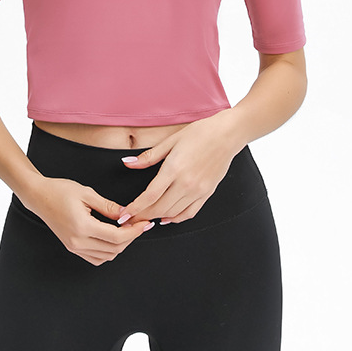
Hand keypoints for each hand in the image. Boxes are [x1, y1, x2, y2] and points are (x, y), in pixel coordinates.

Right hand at [19, 176, 153, 265]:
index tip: (144, 224)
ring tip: (128, 229)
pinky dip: (108, 251)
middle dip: (130, 239)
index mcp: (83, 227)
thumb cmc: (60, 190)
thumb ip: (107, 206)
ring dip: (120, 246)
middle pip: (114, 249)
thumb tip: (126, 214)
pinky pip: (96, 257)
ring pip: (106, 256)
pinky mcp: (72, 247)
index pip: (116, 237)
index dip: (134, 232)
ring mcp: (74, 247)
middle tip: (139, 225)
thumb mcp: (87, 193)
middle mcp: (78, 242)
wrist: (39, 196)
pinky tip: (113, 237)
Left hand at [118, 111, 240, 225]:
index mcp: (174, 169)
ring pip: (173, 213)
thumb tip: (128, 163)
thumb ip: (149, 156)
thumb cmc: (199, 133)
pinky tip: (167, 217)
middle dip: (142, 215)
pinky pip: (189, 213)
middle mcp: (186, 183)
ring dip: (157, 217)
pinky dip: (176, 218)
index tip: (124, 215)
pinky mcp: (207, 193)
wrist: (227, 134)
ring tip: (145, 215)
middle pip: (159, 208)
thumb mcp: (171, 141)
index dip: (135, 208)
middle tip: (131, 217)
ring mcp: (198, 191)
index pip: (150, 196)